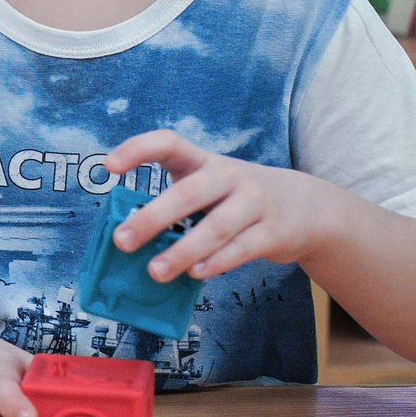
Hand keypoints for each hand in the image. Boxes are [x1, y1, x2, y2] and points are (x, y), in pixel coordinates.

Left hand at [108, 131, 338, 281]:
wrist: (306, 206)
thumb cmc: (237, 198)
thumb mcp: (209, 187)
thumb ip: (176, 204)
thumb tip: (131, 235)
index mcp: (204, 161)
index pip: (169, 143)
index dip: (138, 149)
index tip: (108, 166)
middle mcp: (230, 176)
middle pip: (189, 193)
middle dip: (153, 217)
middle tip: (122, 240)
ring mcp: (255, 202)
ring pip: (215, 227)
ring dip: (182, 251)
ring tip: (155, 271)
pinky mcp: (273, 232)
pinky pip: (241, 248)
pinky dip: (217, 262)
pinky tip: (194, 273)